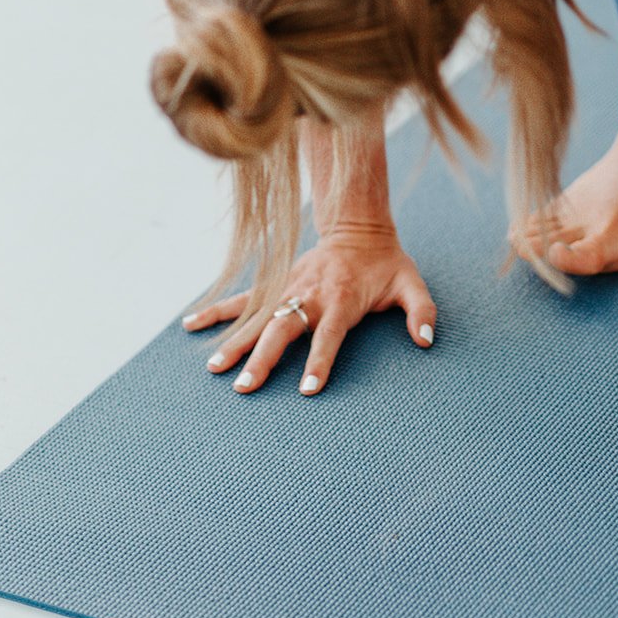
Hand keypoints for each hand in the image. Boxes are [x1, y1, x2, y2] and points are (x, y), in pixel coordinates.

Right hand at [182, 221, 436, 395]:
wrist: (358, 228)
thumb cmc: (386, 264)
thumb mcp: (412, 284)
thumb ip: (422, 311)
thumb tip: (426, 341)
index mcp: (342, 299)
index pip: (329, 335)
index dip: (320, 361)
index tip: (307, 389)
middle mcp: (310, 295)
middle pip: (284, 329)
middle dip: (264, 358)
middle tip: (245, 387)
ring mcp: (289, 289)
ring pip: (258, 317)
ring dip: (235, 341)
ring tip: (214, 368)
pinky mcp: (276, 285)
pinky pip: (243, 299)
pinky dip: (217, 311)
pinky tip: (191, 324)